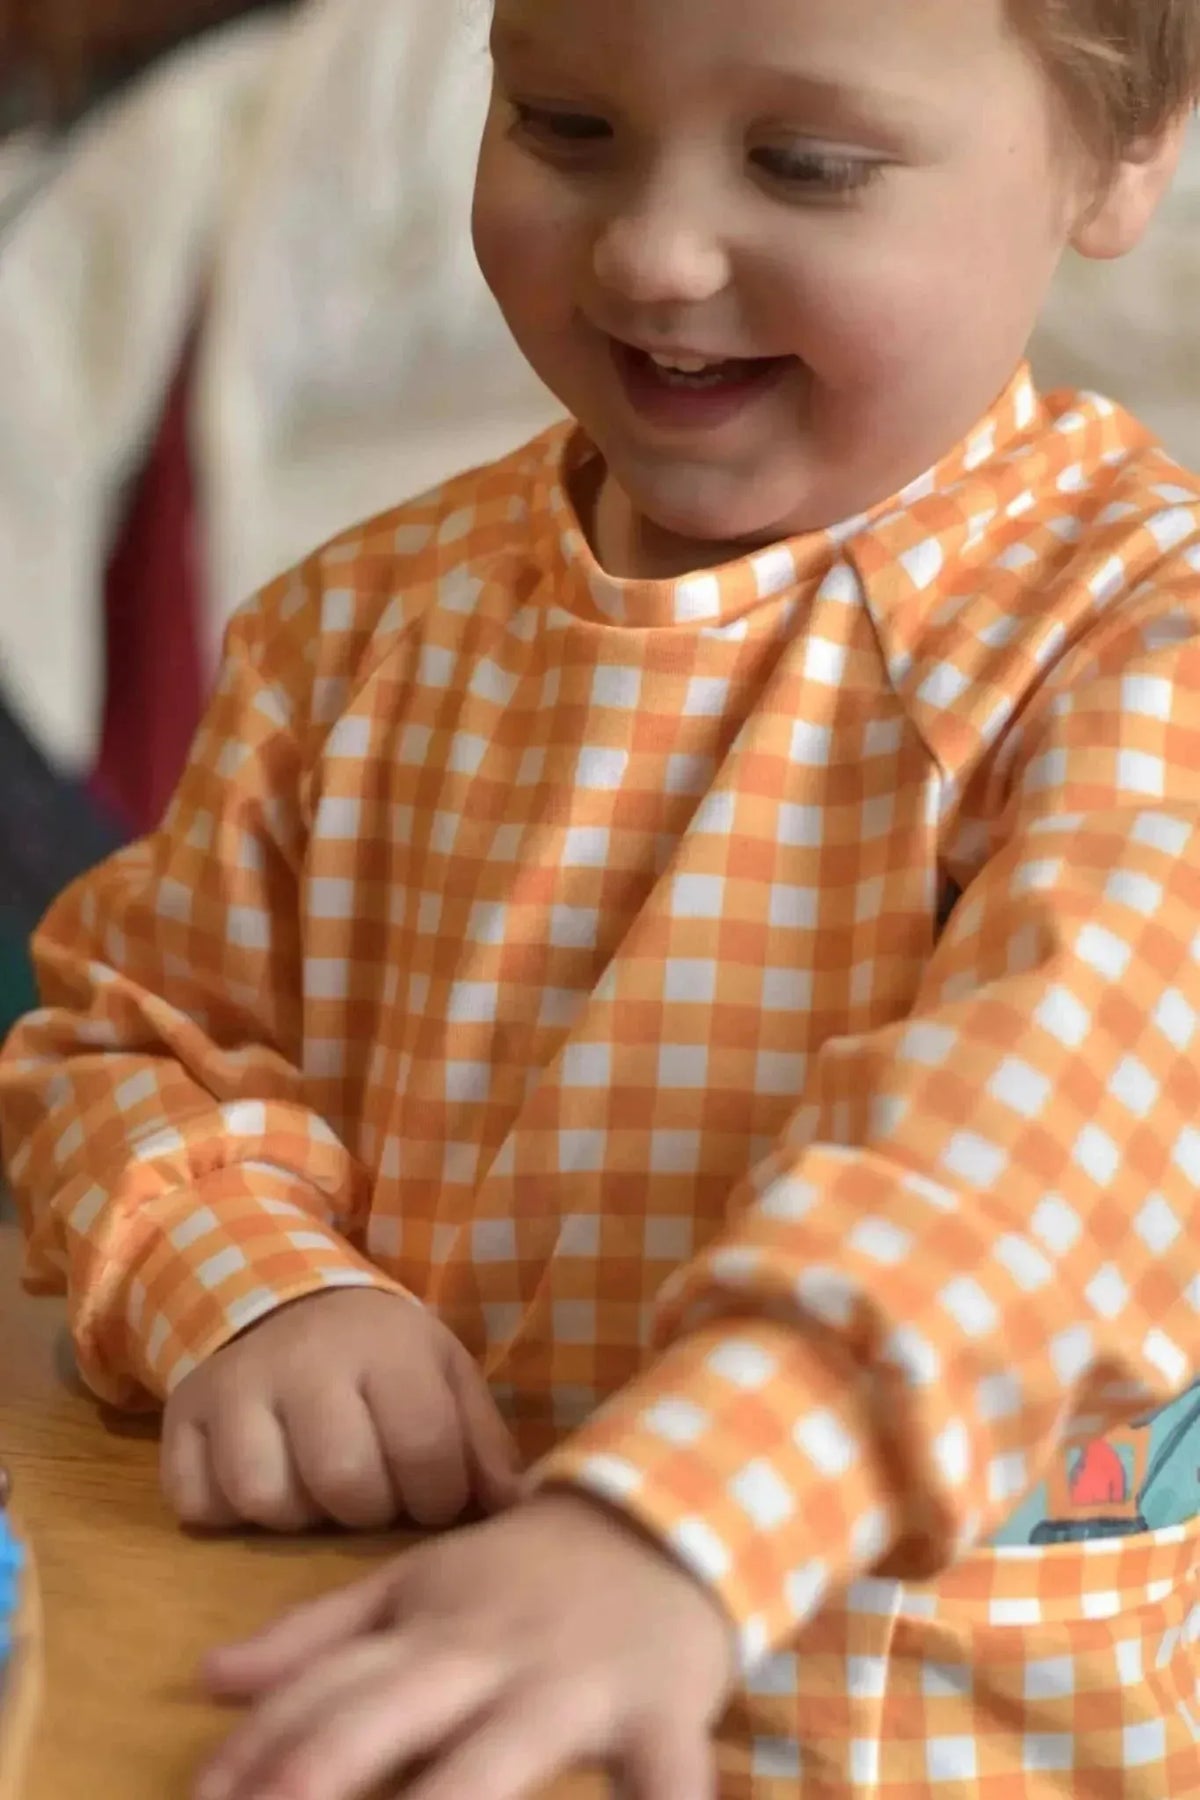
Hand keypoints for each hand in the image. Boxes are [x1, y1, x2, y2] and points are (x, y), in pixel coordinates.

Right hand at [161, 1289, 520, 1532]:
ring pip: (266, 1500)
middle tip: (373, 1491)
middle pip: (344, 1484)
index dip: (438, 1496)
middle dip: (370, 1510)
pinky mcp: (180, 1416)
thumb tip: (515, 1507)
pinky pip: (198, 1502)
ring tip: (317, 1487)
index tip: (434, 1492)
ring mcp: (235, 1388)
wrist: (280, 1292)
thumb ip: (482, 1441)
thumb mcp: (443, 1372)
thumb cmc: (378, 1351)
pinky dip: (227, 1511)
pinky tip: (261, 1478)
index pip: (425, 1450)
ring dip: (298, 1515)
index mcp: (386, 1347)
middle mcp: (306, 1363)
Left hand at [194, 1490, 735, 1799]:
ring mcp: (574, 1685)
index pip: (327, 1686)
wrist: (664, 1515)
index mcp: (429, 1629)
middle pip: (395, 1711)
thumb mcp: (418, 1585)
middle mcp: (490, 1656)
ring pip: (506, 1750)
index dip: (260, 1745)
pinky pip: (664, 1773)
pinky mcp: (661, 1712)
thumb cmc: (525, 1572)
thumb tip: (208, 1680)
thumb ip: (318, 1636)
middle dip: (324, 1764)